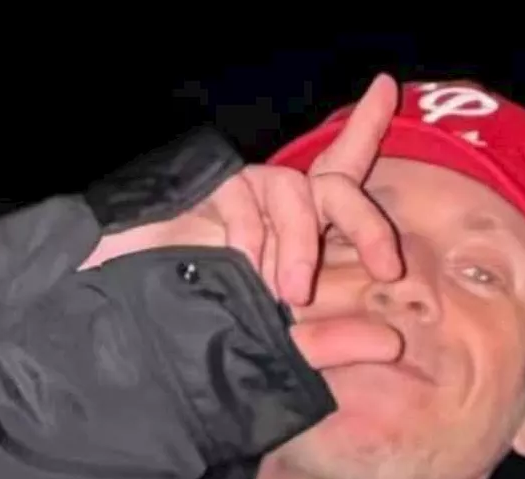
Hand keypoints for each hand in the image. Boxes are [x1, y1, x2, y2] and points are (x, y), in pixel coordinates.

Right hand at [82, 75, 405, 367]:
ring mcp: (241, 199)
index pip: (342, 182)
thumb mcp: (280, 350)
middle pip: (335, 184)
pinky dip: (250, 234)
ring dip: (300, 243)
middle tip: (388, 265)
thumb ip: (333, 345)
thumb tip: (394, 341)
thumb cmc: (207, 338)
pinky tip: (240, 267)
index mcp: (301, 239)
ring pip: (295, 191)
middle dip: (367, 220)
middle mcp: (277, 211)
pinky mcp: (203, 192)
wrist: (130, 336)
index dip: (364, 130)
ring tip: (290, 293)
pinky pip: (243, 195)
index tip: (384, 83)